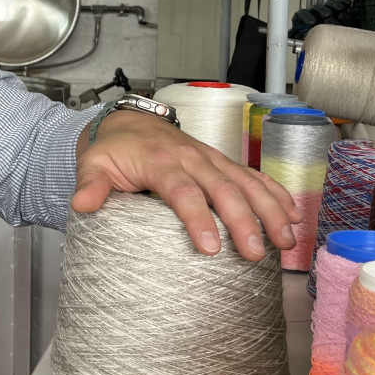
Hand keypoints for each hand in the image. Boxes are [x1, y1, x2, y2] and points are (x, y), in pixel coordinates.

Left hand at [72, 110, 300, 260]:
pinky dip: (275, 193)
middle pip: (223, 189)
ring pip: (246, 182)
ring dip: (269, 210)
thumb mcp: (94, 164)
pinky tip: (293, 215)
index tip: (211, 248)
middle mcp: (192, 158)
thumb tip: (81, 204)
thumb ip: (90, 185)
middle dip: (243, 221)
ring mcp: (211, 159)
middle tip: (255, 252)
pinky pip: (254, 176)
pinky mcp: (221, 162)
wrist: (127, 122)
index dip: (198, 219)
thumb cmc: (112, 149)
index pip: (183, 192)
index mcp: (160, 162)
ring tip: (286, 240)